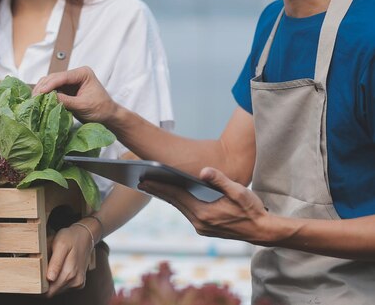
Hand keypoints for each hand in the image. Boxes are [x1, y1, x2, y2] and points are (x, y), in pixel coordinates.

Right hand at [33, 66, 118, 122]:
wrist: (108, 116)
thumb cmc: (100, 109)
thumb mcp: (83, 105)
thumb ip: (66, 101)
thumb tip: (49, 98)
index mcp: (82, 73)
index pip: (62, 76)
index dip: (49, 84)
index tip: (40, 92)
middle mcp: (75, 75)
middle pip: (54, 78)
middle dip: (43, 87)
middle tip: (33, 98)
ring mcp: (70, 82)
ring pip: (51, 83)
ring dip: (42, 91)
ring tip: (34, 101)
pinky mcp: (67, 90)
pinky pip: (53, 91)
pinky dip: (46, 96)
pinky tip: (39, 102)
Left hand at [45, 225, 93, 296]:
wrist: (85, 236)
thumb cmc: (71, 238)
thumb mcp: (60, 245)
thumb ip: (55, 262)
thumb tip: (50, 278)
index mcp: (70, 272)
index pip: (50, 291)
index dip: (41, 285)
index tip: (37, 275)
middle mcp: (75, 280)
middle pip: (53, 291)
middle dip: (46, 281)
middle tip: (44, 266)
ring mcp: (78, 282)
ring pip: (58, 289)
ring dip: (53, 280)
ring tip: (53, 265)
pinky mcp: (79, 282)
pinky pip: (64, 286)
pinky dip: (59, 279)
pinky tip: (60, 268)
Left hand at [138, 167, 274, 244]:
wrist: (262, 231)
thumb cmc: (251, 209)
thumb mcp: (239, 191)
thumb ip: (220, 180)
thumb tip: (204, 171)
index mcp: (204, 212)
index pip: (176, 196)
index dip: (160, 186)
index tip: (145, 179)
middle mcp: (200, 222)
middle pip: (174, 202)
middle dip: (158, 191)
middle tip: (141, 181)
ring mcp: (201, 227)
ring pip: (180, 208)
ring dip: (167, 197)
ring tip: (153, 187)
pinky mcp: (205, 229)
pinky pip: (187, 213)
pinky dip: (178, 203)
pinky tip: (173, 196)